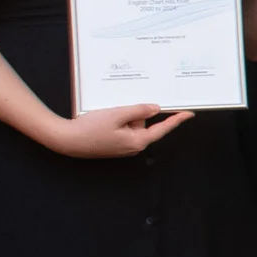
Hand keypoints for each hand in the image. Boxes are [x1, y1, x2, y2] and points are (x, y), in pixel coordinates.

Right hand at [47, 104, 192, 158]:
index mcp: (138, 141)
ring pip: (132, 124)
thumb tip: (155, 109)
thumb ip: (138, 111)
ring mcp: (124, 147)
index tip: (189, 113)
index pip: (162, 128)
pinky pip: (123, 128)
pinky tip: (104, 120)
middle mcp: (134, 146)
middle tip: (117, 111)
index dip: (176, 120)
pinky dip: (117, 121)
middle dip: (134, 113)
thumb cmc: (90, 129)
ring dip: (123, 116)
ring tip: (106, 116)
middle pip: (145, 123)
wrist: (67, 141)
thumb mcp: (117, 115)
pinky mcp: (116, 144)